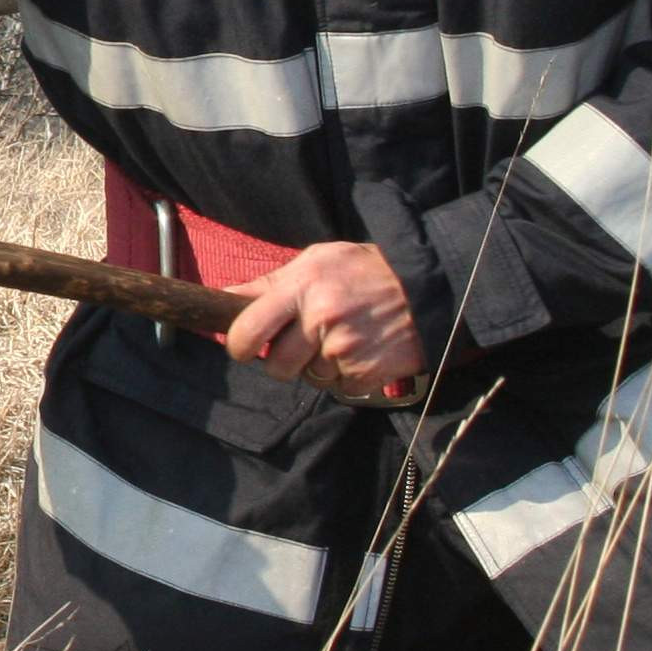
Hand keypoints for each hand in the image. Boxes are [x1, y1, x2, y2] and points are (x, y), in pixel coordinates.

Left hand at [217, 242, 422, 400]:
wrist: (426, 286)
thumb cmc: (362, 270)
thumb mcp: (315, 262)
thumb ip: (270, 283)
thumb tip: (225, 296)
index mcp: (301, 288)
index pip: (248, 329)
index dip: (238, 345)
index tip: (243, 348)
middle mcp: (321, 319)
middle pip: (277, 365)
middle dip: (283, 361)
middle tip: (302, 343)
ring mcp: (345, 349)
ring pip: (310, 378)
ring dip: (319, 367)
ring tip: (341, 339)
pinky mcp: (368, 371)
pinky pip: (340, 388)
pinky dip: (347, 377)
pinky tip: (361, 352)